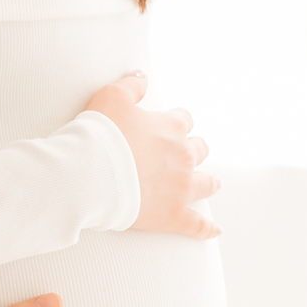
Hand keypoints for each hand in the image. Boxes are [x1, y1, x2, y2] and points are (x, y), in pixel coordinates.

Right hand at [85, 71, 219, 240]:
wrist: (92, 172)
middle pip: (200, 149)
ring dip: (210, 182)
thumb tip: (142, 76)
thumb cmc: (101, 133)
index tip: (169, 125)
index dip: (177, 121)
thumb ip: (130, 84)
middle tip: (191, 153)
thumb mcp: (111, 96)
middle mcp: (184, 156)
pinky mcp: (173, 216)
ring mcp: (181, 188)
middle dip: (196, 149)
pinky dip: (206, 228)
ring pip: (206, 184)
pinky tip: (214, 230)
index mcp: (172, 127)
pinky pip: (197, 225)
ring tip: (213, 183)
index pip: (184, 118)